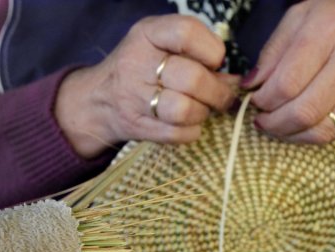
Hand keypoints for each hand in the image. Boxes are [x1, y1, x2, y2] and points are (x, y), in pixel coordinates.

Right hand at [55, 15, 237, 157]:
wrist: (98, 99)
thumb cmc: (143, 68)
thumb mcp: (162, 46)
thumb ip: (198, 55)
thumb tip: (236, 81)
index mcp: (147, 34)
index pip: (187, 33)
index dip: (212, 51)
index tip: (215, 62)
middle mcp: (136, 62)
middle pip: (192, 78)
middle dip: (217, 92)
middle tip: (221, 96)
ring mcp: (134, 97)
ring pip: (184, 110)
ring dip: (203, 113)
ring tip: (202, 109)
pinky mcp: (137, 126)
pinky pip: (177, 134)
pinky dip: (191, 132)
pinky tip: (189, 124)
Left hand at [241, 0, 334, 143]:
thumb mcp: (300, 18)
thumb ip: (272, 53)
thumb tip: (250, 87)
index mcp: (329, 29)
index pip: (286, 83)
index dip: (264, 101)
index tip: (255, 102)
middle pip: (304, 112)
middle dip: (274, 125)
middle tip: (263, 122)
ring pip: (323, 130)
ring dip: (294, 136)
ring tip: (281, 127)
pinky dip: (318, 133)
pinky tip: (308, 122)